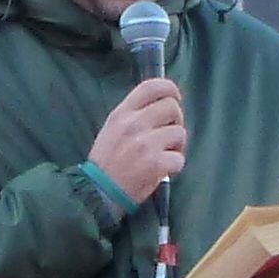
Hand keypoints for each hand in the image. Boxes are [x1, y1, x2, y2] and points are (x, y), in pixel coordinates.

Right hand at [88, 78, 185, 204]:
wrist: (98, 191)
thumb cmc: (106, 161)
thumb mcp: (112, 129)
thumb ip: (133, 115)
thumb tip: (162, 107)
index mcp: (122, 113)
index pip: (151, 86)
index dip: (169, 89)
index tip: (174, 99)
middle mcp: (134, 124)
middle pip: (172, 106)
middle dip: (177, 120)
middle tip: (169, 135)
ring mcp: (146, 144)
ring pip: (180, 132)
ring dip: (177, 145)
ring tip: (164, 155)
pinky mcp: (156, 163)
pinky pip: (179, 158)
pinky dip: (174, 166)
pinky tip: (163, 170)